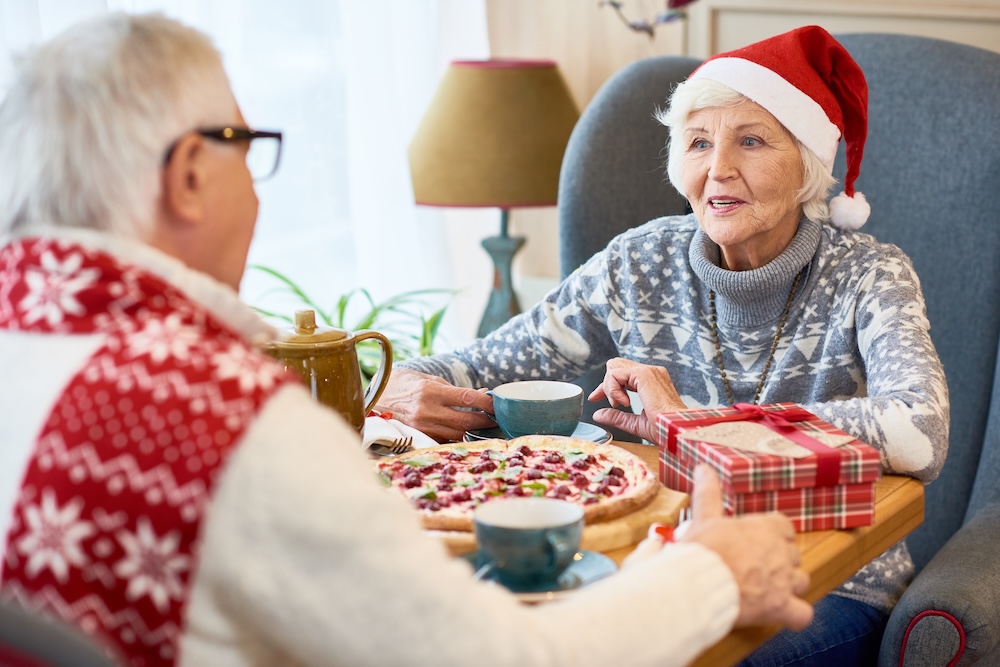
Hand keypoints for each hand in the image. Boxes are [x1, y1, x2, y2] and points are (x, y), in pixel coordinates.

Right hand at [374, 369, 494, 441]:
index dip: (486, 402)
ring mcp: (422, 427)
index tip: (498, 404)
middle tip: (496, 419)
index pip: (467, 398)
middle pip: (466, 420)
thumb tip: (482, 393)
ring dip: (472, 430)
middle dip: (485, 420)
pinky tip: (463, 431)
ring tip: (483, 425)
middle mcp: (426, 411)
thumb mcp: (429, 379)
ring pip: (457, 433)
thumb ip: (455, 389)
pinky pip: (444, 439)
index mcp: (430, 391)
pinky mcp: (418, 438)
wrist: (375, 397)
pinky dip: (456, 436)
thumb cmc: (404, 383)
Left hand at [589, 358, 684, 441]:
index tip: (595, 398)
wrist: (676, 431)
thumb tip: (598, 414)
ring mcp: (649, 371)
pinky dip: (613, 389)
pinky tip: (622, 402)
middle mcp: (652, 372)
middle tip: (600, 399)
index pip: (622, 373)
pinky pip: (616, 374)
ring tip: (617, 403)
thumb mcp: (635, 423)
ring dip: (609, 387)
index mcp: (652, 381)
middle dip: (605, 383)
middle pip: (616, 366)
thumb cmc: (663, 430)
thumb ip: (617, 417)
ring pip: (614, 367)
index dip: (607, 386)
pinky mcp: (644, 374)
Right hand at [682, 465, 812, 629]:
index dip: (774, 534)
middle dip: (779, 561)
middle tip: (756, 567)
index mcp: (766, 528)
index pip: (784, 526)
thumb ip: (709, 493)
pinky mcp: (781, 607)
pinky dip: (796, 615)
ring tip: (769, 589)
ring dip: (789, 585)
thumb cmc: (703, 550)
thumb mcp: (704, 517)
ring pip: (801, 581)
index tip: (759, 540)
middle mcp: (781, 552)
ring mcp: (784, 581)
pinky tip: (786, 613)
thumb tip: (703, 468)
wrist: (699, 584)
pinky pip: (802, 614)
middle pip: (792, 554)